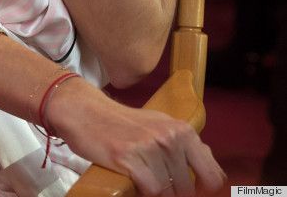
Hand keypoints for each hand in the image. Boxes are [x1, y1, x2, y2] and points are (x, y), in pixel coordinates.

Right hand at [50, 79, 225, 196]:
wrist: (86, 111)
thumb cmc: (123, 123)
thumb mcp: (159, 125)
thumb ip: (185, 144)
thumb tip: (212, 163)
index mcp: (182, 130)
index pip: (213, 176)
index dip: (205, 192)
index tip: (192, 193)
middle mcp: (170, 137)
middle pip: (189, 190)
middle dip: (175, 194)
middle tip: (157, 184)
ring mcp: (150, 147)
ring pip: (169, 193)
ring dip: (158, 193)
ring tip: (144, 180)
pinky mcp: (129, 158)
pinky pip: (151, 191)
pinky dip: (144, 193)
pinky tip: (134, 181)